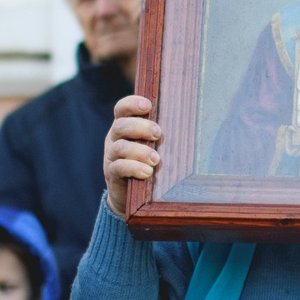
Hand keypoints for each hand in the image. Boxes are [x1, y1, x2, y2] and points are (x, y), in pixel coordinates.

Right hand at [104, 95, 161, 217]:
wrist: (128, 195)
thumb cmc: (145, 163)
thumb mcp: (150, 146)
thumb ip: (158, 135)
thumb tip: (189, 124)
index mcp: (124, 127)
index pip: (121, 109)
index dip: (131, 104)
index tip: (148, 105)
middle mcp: (114, 139)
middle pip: (121, 126)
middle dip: (140, 127)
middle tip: (158, 134)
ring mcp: (111, 156)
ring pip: (120, 147)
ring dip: (140, 151)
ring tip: (156, 159)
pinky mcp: (112, 174)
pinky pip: (119, 167)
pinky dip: (134, 168)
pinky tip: (147, 172)